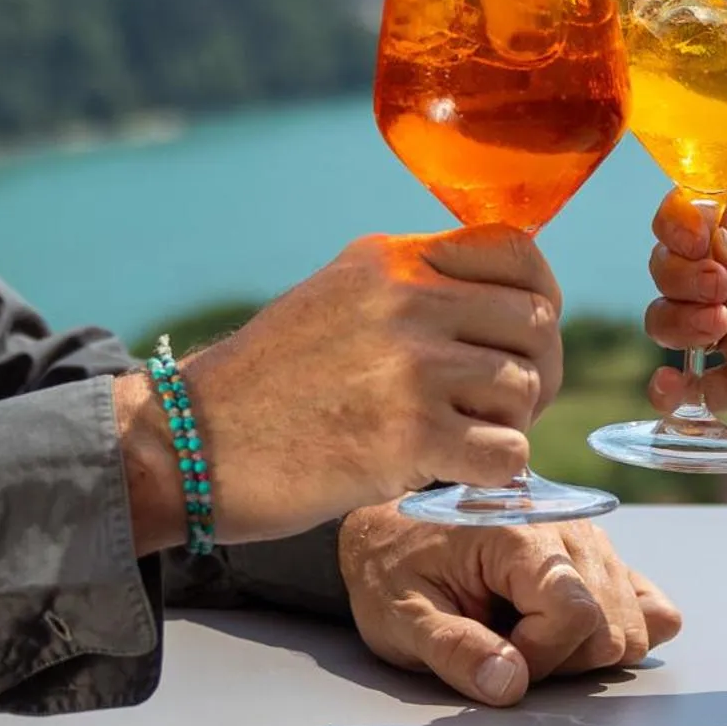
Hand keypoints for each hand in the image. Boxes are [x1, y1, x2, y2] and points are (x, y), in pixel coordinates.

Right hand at [116, 227, 562, 551]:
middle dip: (534, 371)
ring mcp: (411, 367)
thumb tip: (505, 310)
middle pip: (536, 325)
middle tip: (497, 407)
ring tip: (460, 440)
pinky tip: (453, 472)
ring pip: (526, 390)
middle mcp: (408, 301)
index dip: (537, 301)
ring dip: (506, 425)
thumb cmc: (267, 386)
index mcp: (393, 260)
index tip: (518, 340)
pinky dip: (492, 472)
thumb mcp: (338, 300)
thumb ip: (413, 292)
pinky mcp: (409, 437)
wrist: (189, 445)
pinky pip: (508, 453)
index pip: (517, 253)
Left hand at [337, 506, 683, 705]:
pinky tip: (567, 634)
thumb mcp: (399, 618)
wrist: (389, 532)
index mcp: (516, 533)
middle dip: (563, 659)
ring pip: (634, 621)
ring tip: (526, 634)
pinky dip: (618, 631)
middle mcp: (566, 526)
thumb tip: (512, 684)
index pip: (575, 613)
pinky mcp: (599, 555)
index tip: (494, 657)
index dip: (540, 656)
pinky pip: (648, 603)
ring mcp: (589, 538)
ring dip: (584, 648)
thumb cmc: (392, 572)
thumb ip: (453, 651)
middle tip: (507, 648)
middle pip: (613, 625)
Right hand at [643, 191, 726, 463]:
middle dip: (679, 272)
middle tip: (715, 290)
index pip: (713, 214)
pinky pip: (698, 388)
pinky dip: (674, 390)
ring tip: (712, 330)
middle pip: (680, 265)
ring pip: (675, 320)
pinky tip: (674, 389)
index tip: (688, 236)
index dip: (686, 220)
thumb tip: (716, 250)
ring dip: (674, 322)